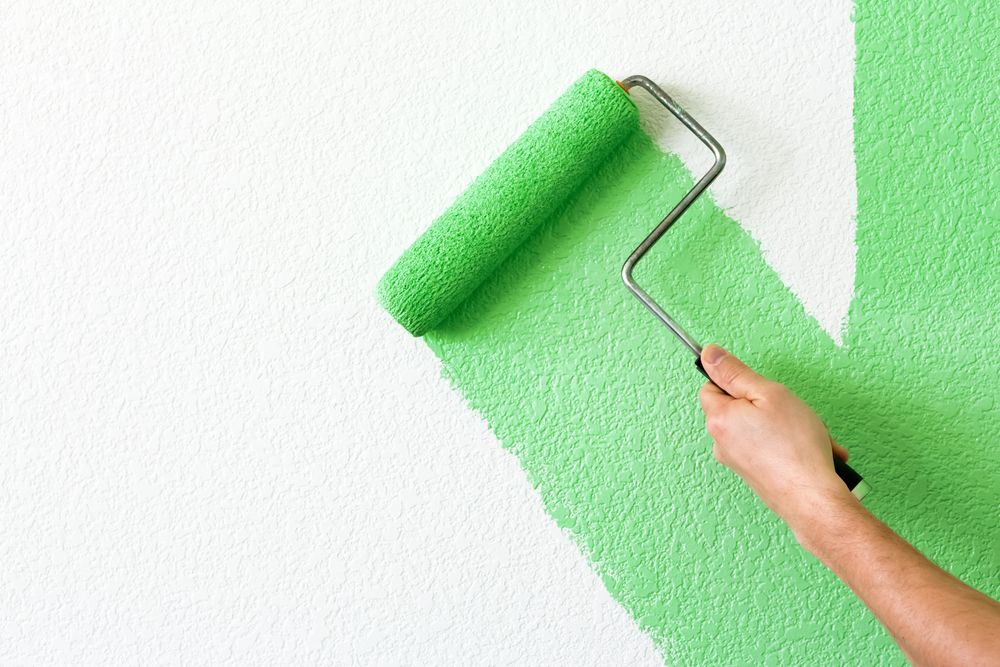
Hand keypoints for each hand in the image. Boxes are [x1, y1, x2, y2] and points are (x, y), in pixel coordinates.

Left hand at [697, 344, 852, 532]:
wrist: (813, 499)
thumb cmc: (795, 447)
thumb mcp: (768, 393)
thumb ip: (735, 372)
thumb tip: (709, 354)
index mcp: (719, 419)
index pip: (711, 387)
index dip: (736, 382)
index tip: (759, 387)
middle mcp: (721, 444)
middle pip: (738, 408)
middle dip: (769, 406)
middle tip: (793, 412)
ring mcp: (738, 463)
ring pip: (759, 429)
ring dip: (788, 427)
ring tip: (812, 435)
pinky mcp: (755, 477)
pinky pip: (770, 449)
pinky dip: (791, 446)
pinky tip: (815, 451)